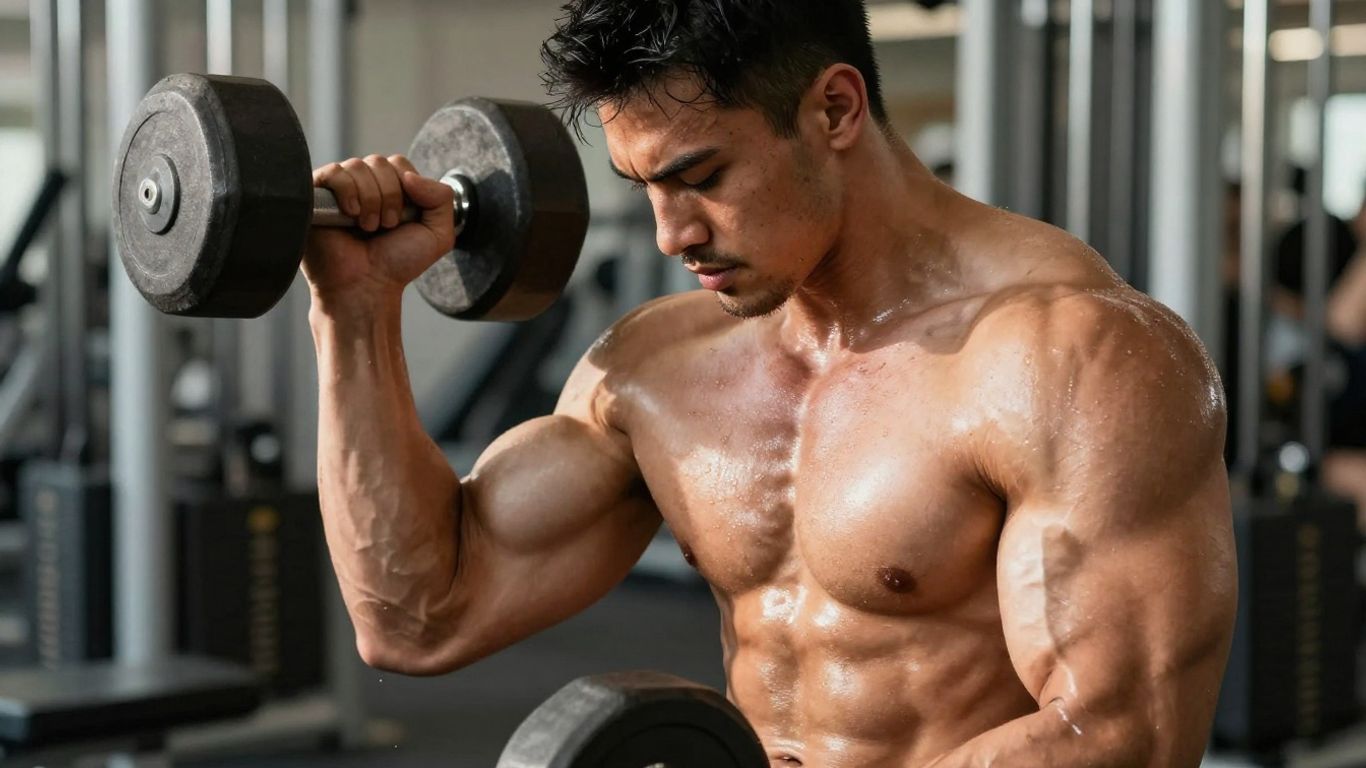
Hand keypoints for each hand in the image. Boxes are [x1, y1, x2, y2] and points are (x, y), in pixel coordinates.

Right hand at [303, 154, 455, 305]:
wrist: (365, 286)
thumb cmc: (397, 264)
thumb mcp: (438, 234)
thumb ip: (442, 198)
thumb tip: (410, 175)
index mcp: (391, 189)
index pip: (400, 164)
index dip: (406, 188)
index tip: (402, 220)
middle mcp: (364, 185)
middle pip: (379, 162)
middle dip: (390, 196)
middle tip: (385, 227)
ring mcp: (339, 189)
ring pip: (357, 166)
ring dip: (370, 199)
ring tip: (367, 227)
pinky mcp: (316, 194)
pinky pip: (334, 172)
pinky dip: (348, 191)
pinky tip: (351, 214)